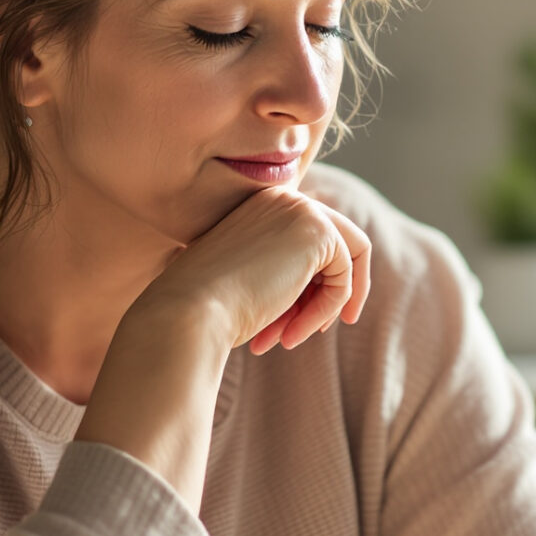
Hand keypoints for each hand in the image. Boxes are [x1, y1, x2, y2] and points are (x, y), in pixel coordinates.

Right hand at [136, 186, 371, 354]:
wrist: (189, 311)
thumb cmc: (208, 307)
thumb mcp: (250, 280)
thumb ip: (286, 270)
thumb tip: (338, 285)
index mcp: (261, 205)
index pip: (308, 240)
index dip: (313, 284)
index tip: (301, 320)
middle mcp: (283, 198)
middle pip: (338, 244)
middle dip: (331, 292)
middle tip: (318, 331)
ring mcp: (302, 210)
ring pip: (346, 262)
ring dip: (324, 308)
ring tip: (288, 338)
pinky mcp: (319, 232)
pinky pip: (346, 279)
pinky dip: (325, 311)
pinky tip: (290, 333)